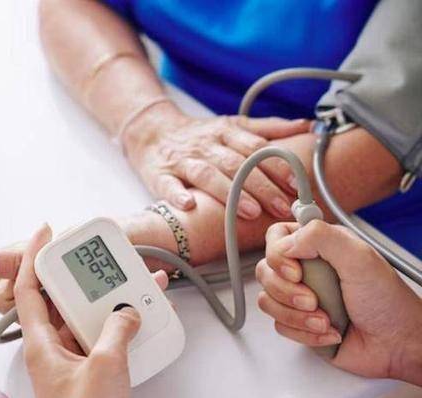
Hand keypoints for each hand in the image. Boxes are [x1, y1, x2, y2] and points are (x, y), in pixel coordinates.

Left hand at [12, 224, 168, 397]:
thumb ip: (117, 330)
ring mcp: (75, 361)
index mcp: (41, 345)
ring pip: (87, 317)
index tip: (43, 233)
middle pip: (62, 299)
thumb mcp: (104, 367)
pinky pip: (104, 337)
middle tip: (97, 254)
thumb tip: (127, 311)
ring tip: (132, 279)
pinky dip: (121, 323)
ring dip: (108, 299)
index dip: (32, 258)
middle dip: (82, 275)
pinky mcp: (94, 372)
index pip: (29, 290)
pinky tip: (141, 314)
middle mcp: (54, 350)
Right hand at [123, 105, 309, 216]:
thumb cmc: (199, 135)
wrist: (152, 131)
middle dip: (262, 186)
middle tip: (282, 207)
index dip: (277, 165)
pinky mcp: (160, 175)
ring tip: (250, 211)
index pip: (255, 149)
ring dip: (229, 192)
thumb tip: (307, 125)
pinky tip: (189, 205)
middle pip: (237, 164)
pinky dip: (178, 195)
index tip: (297, 184)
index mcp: (226, 132)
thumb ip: (268, 128)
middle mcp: (206, 145)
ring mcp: (182, 161)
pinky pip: (169, 185)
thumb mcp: (233, 125)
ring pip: (207, 174)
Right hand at [256, 220, 421, 384]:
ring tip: (326, 319)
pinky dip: (304, 332)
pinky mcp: (298, 322)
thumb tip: (285, 242)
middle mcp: (306, 268)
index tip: (296, 271)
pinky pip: (279, 325)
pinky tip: (328, 331)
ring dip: (297, 315)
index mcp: (319, 246)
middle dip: (287, 291)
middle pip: (265, 270)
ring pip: (268, 300)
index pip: (276, 237)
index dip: (277, 255)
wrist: (396, 344)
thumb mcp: (359, 258)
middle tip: (313, 300)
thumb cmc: (387, 302)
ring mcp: (299, 296)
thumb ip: (321, 237)